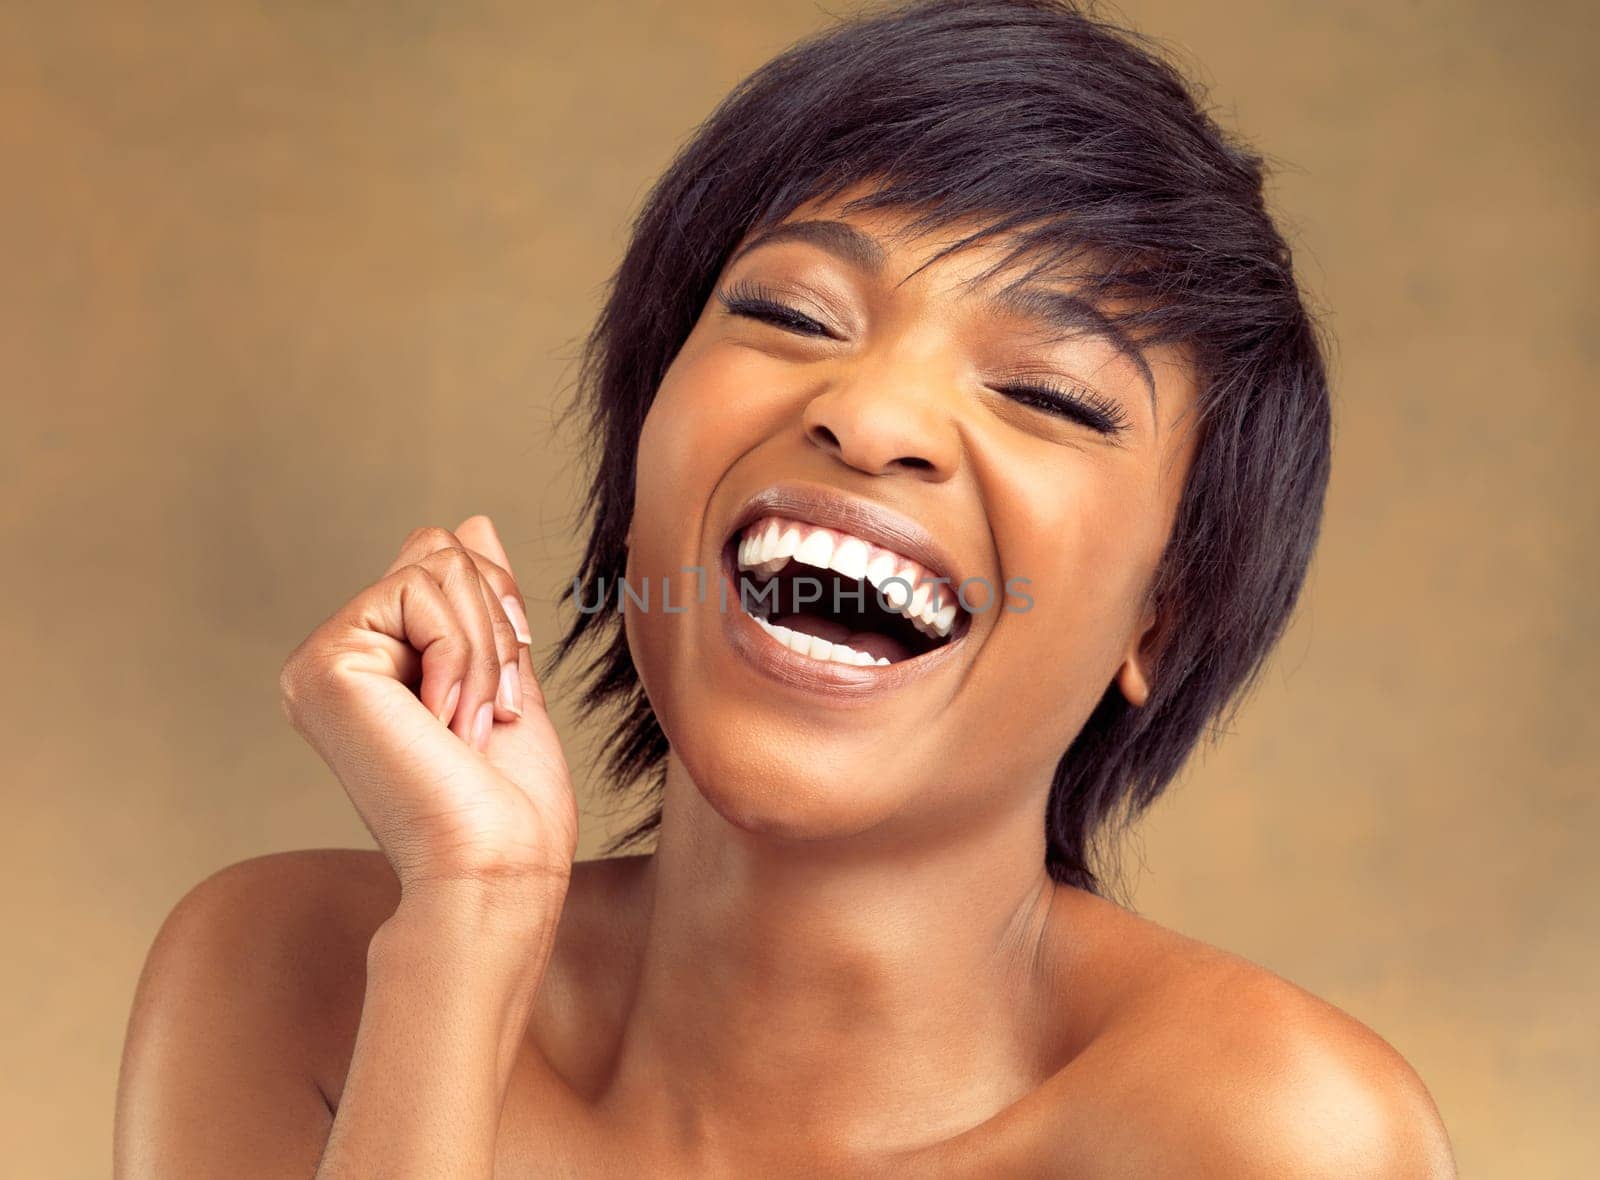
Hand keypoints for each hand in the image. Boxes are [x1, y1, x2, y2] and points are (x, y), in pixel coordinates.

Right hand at [278, 515, 577, 894]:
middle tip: (492, 715)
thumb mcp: (504, 679)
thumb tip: (468, 522)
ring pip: (436, 566)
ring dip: (485, 652)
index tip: (507, 694)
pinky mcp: (324, 665)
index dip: (498, 606)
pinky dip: (462, 656)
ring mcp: (322, 662)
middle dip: (497, 625)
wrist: (496, 871)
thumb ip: (478, 608)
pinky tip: (444, 725)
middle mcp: (338, 660)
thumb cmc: (510, 806)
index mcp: (377, 664)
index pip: (440, 561)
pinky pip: (418, 590)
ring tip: (469, 728)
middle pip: (439, 552)